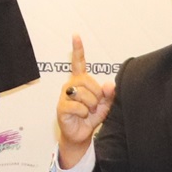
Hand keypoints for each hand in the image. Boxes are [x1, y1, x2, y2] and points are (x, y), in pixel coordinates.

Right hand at [56, 33, 114, 168]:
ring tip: (87, 111)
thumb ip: (109, 94)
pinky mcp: (61, 107)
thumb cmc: (91, 117)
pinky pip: (78, 106)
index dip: (78, 49)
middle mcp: (70, 85)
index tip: (76, 35)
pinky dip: (84, 113)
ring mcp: (64, 96)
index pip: (78, 62)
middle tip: (94, 105)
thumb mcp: (104, 104)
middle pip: (87, 81)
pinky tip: (80, 116)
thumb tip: (110, 85)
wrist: (81, 135)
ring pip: (84, 94)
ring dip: (91, 105)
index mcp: (80, 81)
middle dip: (96, 95)